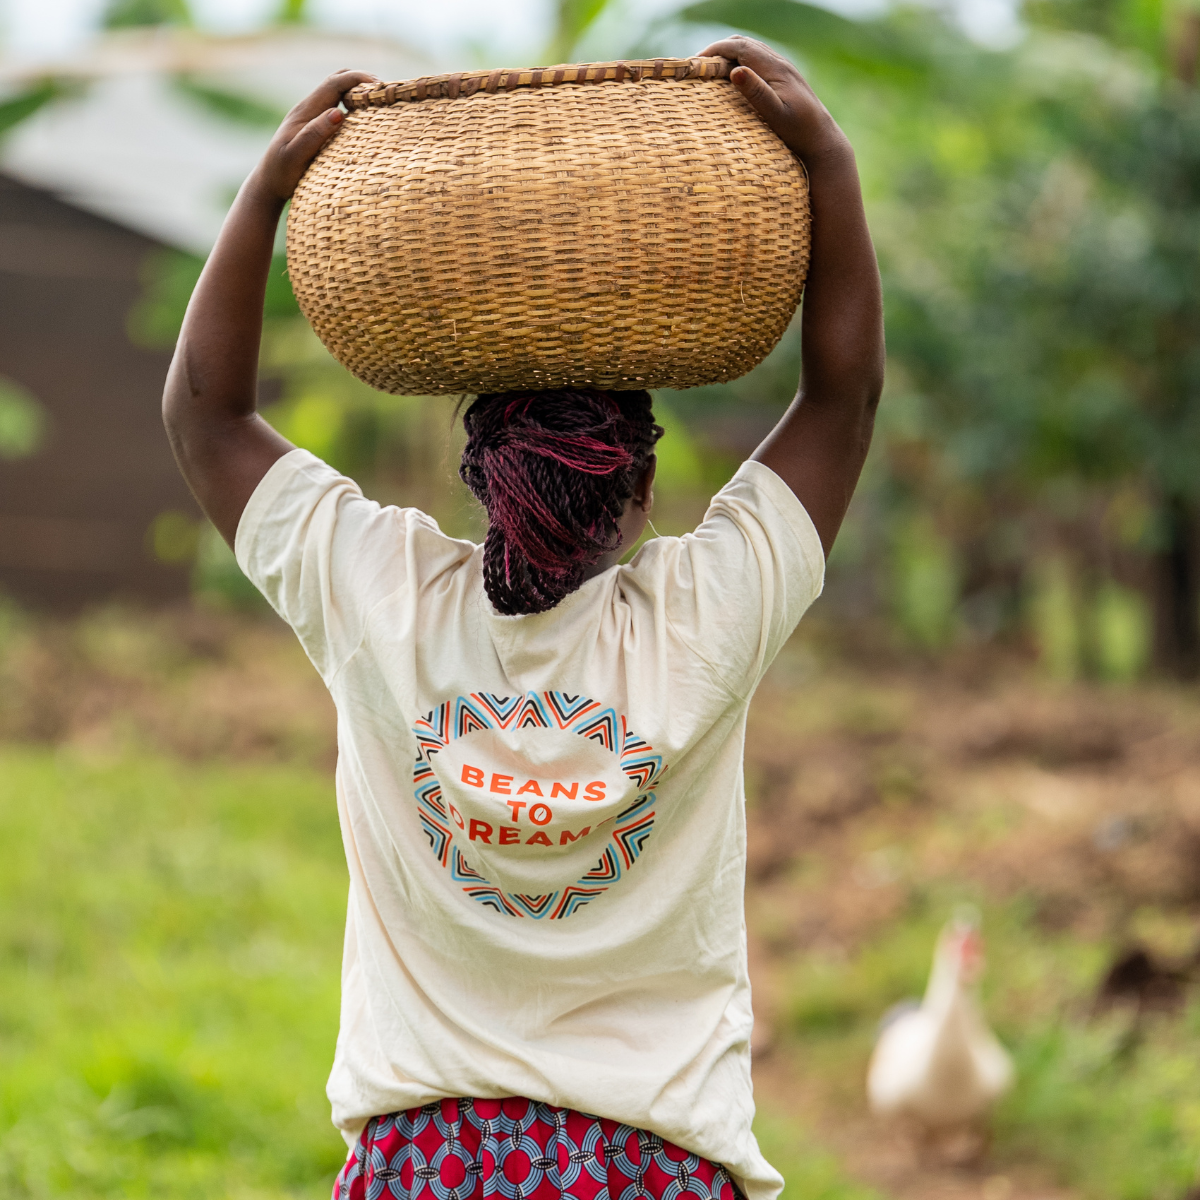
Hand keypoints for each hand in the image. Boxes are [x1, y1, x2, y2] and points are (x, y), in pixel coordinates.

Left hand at [248, 69, 379, 204]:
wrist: (267, 184)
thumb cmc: (281, 174)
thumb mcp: (295, 156)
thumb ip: (314, 134)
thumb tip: (338, 113)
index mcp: (306, 111)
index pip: (335, 83)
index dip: (358, 79)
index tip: (380, 89)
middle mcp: (310, 109)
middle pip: (338, 81)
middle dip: (362, 82)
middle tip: (385, 96)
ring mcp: (314, 117)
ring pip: (340, 93)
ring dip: (359, 94)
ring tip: (381, 106)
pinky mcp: (318, 128)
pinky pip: (340, 109)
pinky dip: (356, 109)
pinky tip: (367, 122)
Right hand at [699, 36, 848, 164]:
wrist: (823, 141)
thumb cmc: (800, 133)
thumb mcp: (776, 115)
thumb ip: (757, 92)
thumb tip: (735, 71)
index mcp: (775, 69)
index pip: (740, 47)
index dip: (716, 50)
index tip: (695, 63)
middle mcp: (780, 64)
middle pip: (744, 44)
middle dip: (719, 50)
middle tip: (698, 67)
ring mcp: (783, 71)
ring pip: (751, 51)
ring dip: (729, 56)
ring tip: (710, 73)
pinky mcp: (784, 81)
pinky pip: (757, 63)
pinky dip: (739, 64)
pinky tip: (732, 81)